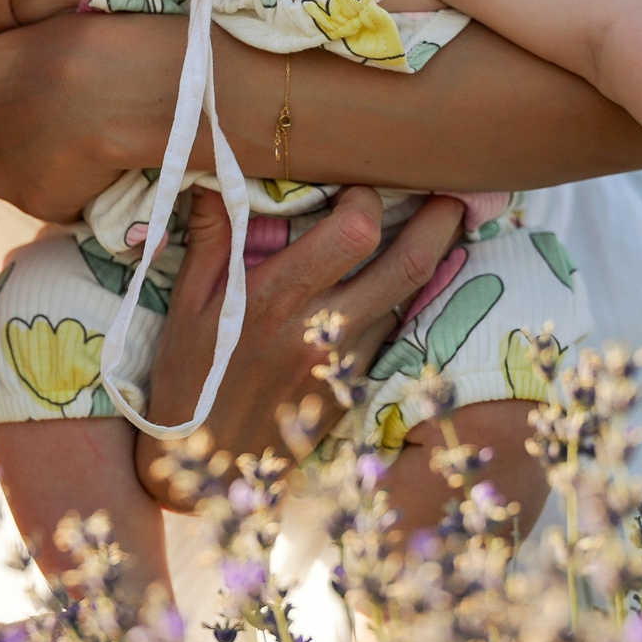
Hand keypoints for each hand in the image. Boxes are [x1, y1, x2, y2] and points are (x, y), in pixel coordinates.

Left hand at [0, 15, 186, 219]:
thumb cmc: (82, 45)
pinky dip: (78, 189)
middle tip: (70, 126)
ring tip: (89, 141)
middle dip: (25, 143)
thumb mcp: (33, 34)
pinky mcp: (32, 205)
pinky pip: (57, 200)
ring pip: (21, 179)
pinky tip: (100, 162)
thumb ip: (15, 66)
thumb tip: (30, 82)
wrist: (110, 87)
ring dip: (50, 169)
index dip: (20, 106)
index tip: (51, 100)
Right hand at [135, 187, 469, 507]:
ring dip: (430, 258)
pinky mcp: (355, 386)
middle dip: (441, 219)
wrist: (204, 468)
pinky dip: (402, 299)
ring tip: (439, 223)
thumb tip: (214, 173)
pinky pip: (392, 331)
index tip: (358, 183)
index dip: (368, 198)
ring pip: (410, 298)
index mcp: (277, 299)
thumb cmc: (188, 380)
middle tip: (454, 190)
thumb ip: (210, 236)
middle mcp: (323, 329)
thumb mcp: (186, 305)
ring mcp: (347, 361)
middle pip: (410, 264)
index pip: (356, 233)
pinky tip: (402, 278)